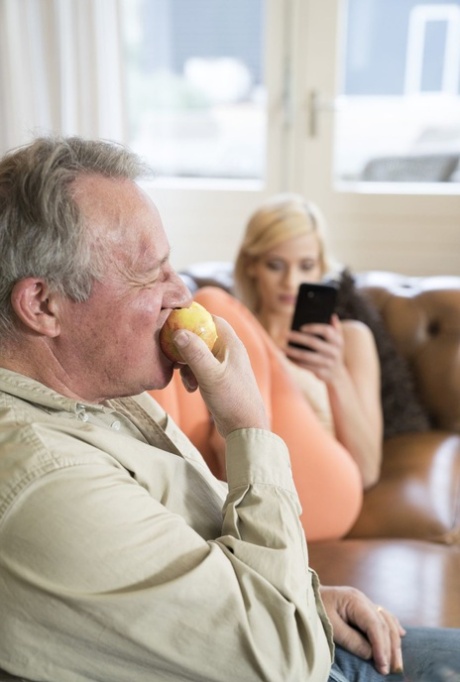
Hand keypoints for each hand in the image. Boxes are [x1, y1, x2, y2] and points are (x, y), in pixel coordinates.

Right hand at [173, 316, 268, 437]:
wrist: (245, 428)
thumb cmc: (233, 400)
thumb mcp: (210, 376)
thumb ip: (195, 354)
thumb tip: (179, 332)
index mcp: (232, 344)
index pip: (212, 320)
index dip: (194, 318)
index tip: (175, 324)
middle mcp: (229, 352)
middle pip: (202, 337)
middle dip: (186, 346)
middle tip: (174, 356)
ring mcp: (224, 365)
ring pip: (199, 354)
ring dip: (187, 364)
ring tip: (186, 380)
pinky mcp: (219, 378)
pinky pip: (201, 369)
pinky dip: (192, 375)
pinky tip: (191, 389)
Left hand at [285, 314, 344, 383]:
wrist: (337, 374)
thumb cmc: (332, 352)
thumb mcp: (337, 340)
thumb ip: (335, 328)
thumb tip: (332, 315)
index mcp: (337, 341)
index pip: (326, 331)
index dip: (314, 328)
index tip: (301, 327)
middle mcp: (334, 351)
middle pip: (313, 342)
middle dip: (297, 338)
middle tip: (285, 334)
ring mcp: (328, 363)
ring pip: (306, 356)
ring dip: (292, 351)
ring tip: (281, 347)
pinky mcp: (321, 372)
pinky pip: (304, 366)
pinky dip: (294, 361)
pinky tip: (286, 356)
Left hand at [320, 585, 405, 674]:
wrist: (303, 595)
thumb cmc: (314, 610)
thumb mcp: (331, 627)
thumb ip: (352, 640)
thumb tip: (372, 654)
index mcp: (354, 600)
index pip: (375, 625)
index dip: (381, 647)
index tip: (383, 667)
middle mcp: (362, 599)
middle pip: (384, 624)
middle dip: (391, 648)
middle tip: (393, 670)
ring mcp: (363, 601)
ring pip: (387, 621)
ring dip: (394, 641)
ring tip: (397, 662)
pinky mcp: (361, 606)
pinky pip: (383, 616)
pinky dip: (393, 626)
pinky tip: (402, 635)